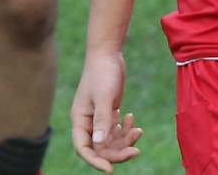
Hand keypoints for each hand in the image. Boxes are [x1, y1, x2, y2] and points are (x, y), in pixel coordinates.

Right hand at [71, 49, 143, 170]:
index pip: (83, 149)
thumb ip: (101, 120)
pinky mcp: (108, 113)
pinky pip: (116, 130)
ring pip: (111, 141)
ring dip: (125, 140)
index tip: (110, 169)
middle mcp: (87, 122)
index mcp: (79, 120)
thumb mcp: (103, 96)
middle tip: (136, 151)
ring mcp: (98, 119)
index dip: (95, 162)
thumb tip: (99, 145)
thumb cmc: (102, 73)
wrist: (108, 54)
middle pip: (100, 148)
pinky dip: (126, 129)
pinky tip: (132, 118)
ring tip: (138, 130)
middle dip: (117, 152)